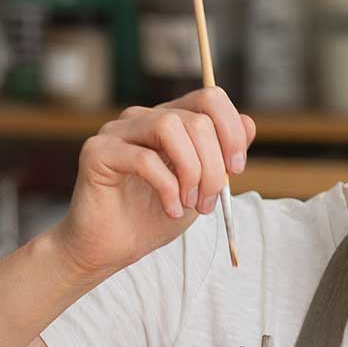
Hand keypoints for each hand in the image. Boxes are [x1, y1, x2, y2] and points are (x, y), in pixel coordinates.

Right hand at [55, 86, 255, 278]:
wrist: (111, 248)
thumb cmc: (153, 217)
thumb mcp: (200, 188)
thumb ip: (222, 157)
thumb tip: (249, 123)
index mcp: (170, 121)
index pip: (209, 98)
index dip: (231, 131)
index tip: (236, 169)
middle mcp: (143, 118)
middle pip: (196, 119)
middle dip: (213, 165)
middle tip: (209, 202)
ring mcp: (117, 131)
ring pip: (169, 127)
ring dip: (192, 171)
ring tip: (190, 203)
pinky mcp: (97, 152)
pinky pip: (144, 158)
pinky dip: (167, 188)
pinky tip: (170, 209)